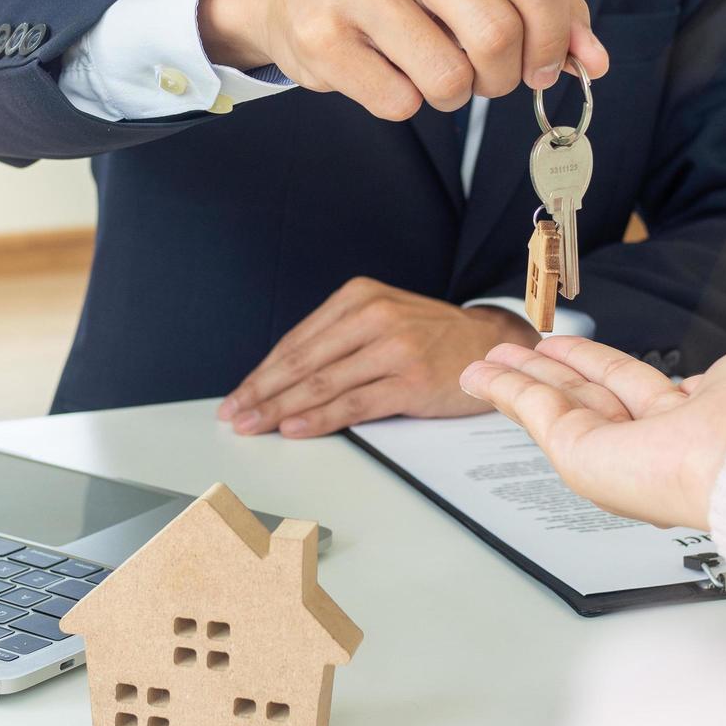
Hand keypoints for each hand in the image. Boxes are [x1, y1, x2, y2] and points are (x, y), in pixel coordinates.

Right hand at [198, 0, 608, 118]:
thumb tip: (592, 60)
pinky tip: (388, 70)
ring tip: (434, 69)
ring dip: (455, 94)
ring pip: (450, 78)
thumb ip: (545, 5)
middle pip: (498, 34)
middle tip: (488, 76)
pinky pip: (401, 102)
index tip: (543, 63)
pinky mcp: (322, 35)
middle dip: (504, 76)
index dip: (553, 36)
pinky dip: (407, 102)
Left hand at [218, 277, 539, 437]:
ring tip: (254, 426)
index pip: (297, 340)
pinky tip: (295, 428)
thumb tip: (282, 379)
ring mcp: (394, 347)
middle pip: (302, 361)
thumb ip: (337, 341)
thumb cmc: (430, 338)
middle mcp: (374, 316)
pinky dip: (319, 419)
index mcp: (359, 297)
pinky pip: (354, 403)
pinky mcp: (411, 379)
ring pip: (323, 383)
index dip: (262, 372)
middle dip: (262, 392)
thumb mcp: (381, 320)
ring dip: (281, 409)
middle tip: (234, 415)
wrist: (491, 344)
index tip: (238, 395)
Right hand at [459, 338, 725, 528]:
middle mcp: (649, 444)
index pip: (631, 387)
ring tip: (485, 362)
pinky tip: (482, 375)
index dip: (595, 365)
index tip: (566, 349)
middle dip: (545, 371)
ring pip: (553, 405)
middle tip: (513, 354)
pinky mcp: (580, 457)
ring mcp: (612, 453)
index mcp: (693, 423)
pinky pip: (536, 414)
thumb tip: (705, 382)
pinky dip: (503, 391)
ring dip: (515, 380)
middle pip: (583, 396)